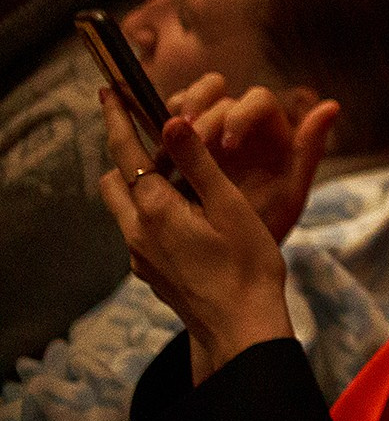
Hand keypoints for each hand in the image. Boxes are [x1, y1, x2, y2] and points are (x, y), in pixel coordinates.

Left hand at [96, 91, 292, 382]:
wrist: (241, 328)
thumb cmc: (247, 266)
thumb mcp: (230, 206)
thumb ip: (198, 163)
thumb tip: (171, 122)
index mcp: (157, 209)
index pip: (126, 152)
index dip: (117, 119)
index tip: (109, 92)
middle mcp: (138, 232)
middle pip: (114, 180)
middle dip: (125, 154)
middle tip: (150, 136)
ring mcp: (141, 256)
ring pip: (125, 207)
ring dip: (139, 185)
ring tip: (175, 178)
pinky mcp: (151, 273)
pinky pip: (139, 231)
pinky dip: (152, 212)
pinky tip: (187, 219)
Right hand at [167, 73, 338, 240]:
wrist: (233, 254)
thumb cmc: (268, 221)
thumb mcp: (290, 193)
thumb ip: (309, 149)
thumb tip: (331, 105)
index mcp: (269, 128)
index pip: (257, 100)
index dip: (241, 115)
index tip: (228, 146)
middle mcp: (238, 122)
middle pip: (216, 91)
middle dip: (200, 108)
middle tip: (188, 137)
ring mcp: (206, 130)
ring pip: (187, 101)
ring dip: (175, 113)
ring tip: (166, 143)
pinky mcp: (179, 145)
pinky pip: (165, 127)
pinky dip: (159, 132)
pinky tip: (154, 156)